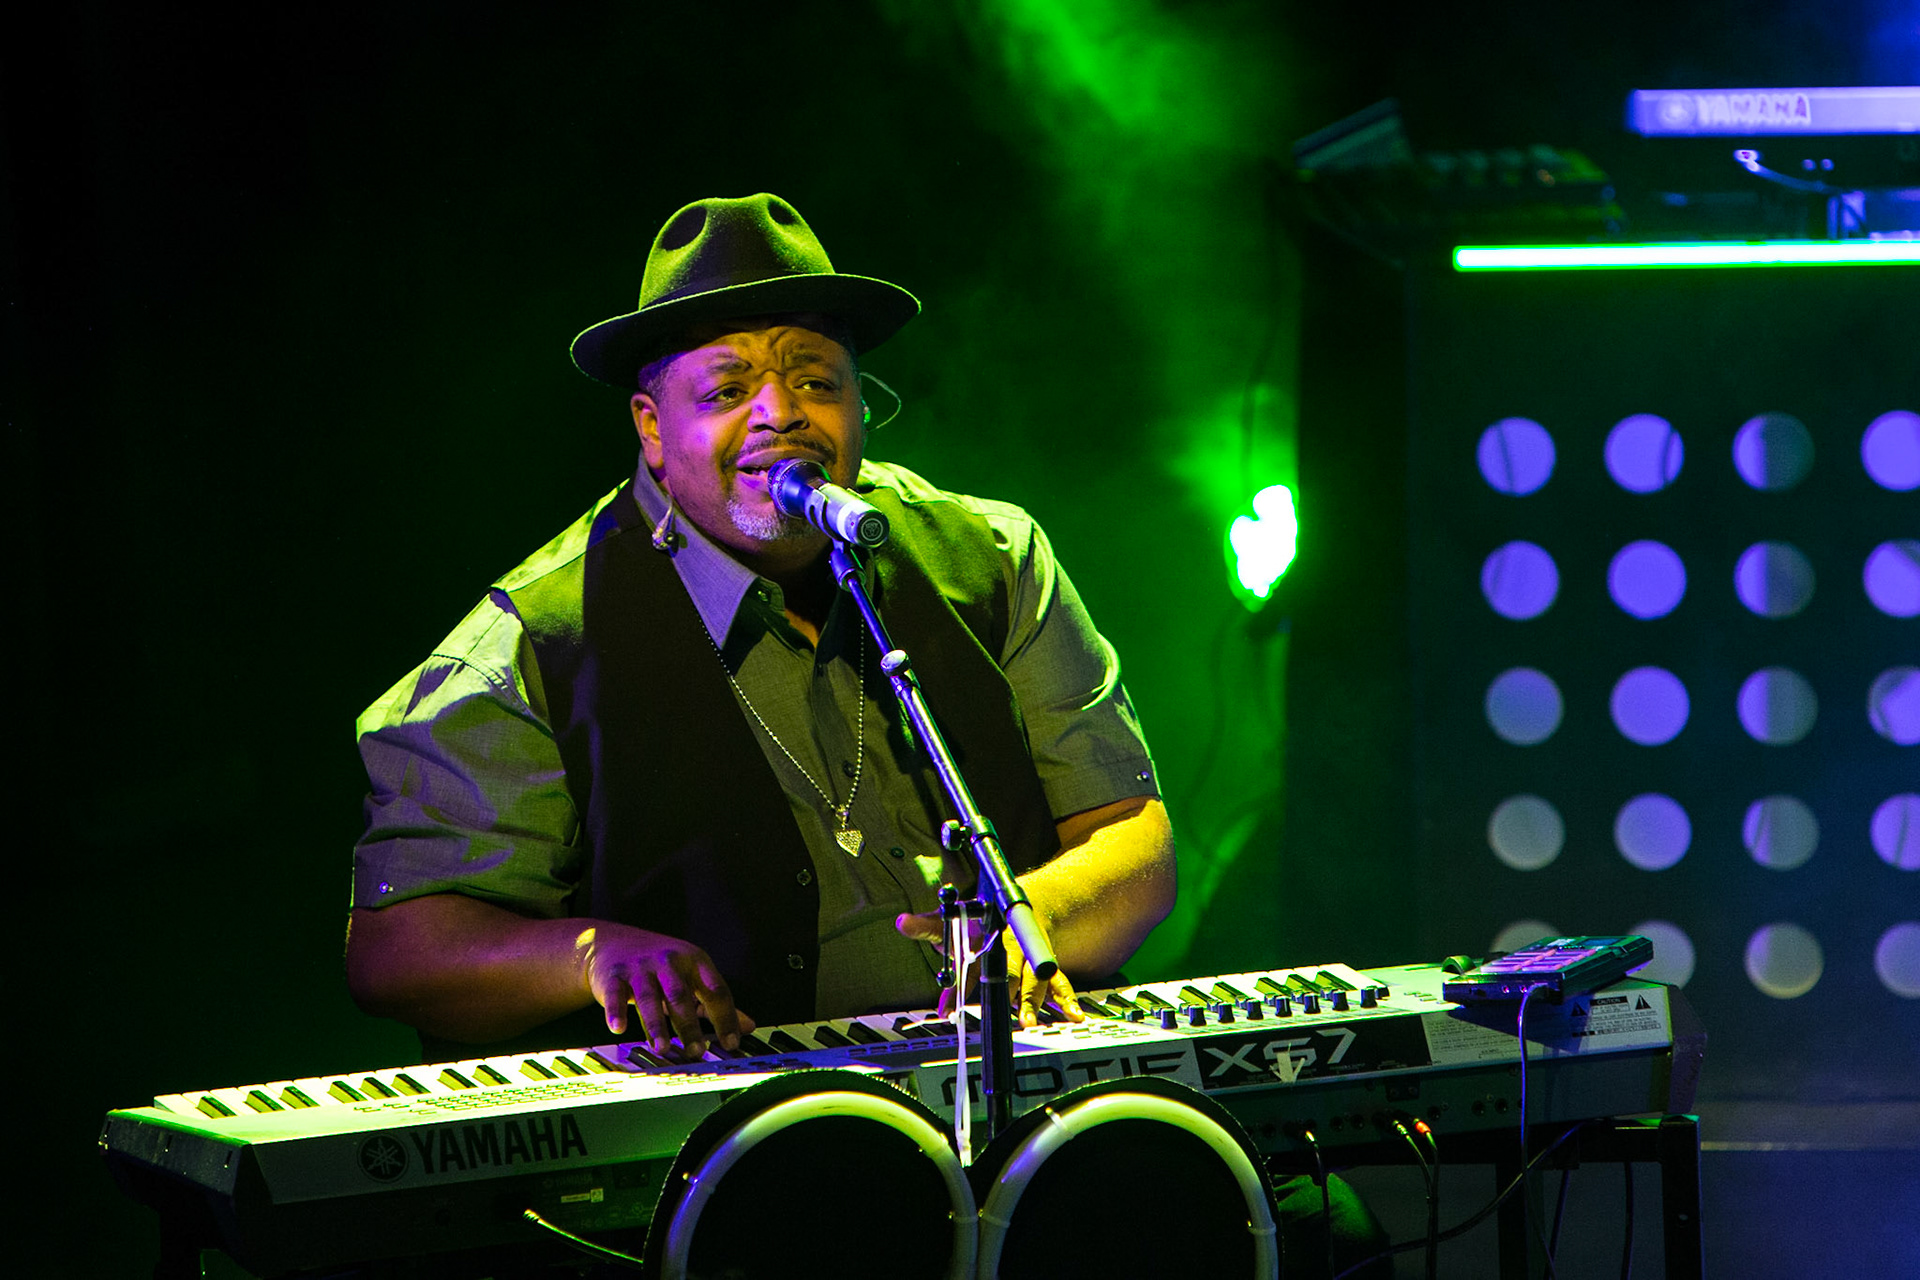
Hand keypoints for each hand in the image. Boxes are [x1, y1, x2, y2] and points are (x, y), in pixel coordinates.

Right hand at [577, 924, 753, 1061]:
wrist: (613, 943)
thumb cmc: (660, 966)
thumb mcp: (692, 976)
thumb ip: (717, 1002)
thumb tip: (749, 1027)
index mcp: (694, 962)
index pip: (716, 990)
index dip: (725, 1017)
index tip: (731, 1044)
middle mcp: (669, 961)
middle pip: (681, 995)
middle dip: (689, 1025)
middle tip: (695, 1051)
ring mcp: (640, 967)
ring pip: (649, 997)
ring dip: (655, 1024)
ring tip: (662, 1048)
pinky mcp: (614, 975)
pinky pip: (614, 995)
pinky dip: (616, 1012)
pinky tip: (618, 1029)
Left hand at [894, 911, 1084, 1028]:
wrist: (1030, 901)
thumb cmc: (986, 917)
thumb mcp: (958, 918)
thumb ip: (930, 925)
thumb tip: (901, 922)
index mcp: (984, 936)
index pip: (966, 963)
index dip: (955, 987)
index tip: (945, 1008)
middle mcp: (1009, 947)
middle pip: (1004, 972)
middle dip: (1000, 993)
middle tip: (996, 1012)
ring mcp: (1031, 957)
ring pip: (1032, 980)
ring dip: (1031, 1002)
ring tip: (1028, 1022)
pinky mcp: (1048, 968)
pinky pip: (1059, 982)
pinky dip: (1067, 1000)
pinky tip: (1073, 1015)